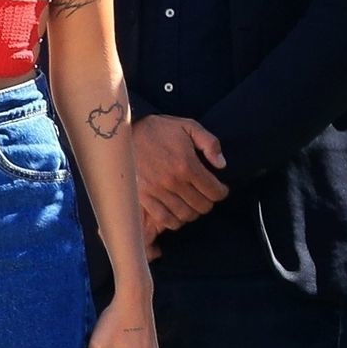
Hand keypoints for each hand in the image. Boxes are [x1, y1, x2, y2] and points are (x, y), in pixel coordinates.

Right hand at [133, 115, 226, 234]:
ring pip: (185, 215)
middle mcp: (173, 181)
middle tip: (205, 196)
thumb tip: (221, 165)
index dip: (221, 192)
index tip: (220, 190)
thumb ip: (210, 143)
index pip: (214, 191)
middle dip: (208, 202)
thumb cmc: (160, 129)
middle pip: (201, 206)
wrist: (125, 133)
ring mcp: (157, 191)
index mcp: (187, 164)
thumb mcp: (189, 127)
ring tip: (191, 203)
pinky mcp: (143, 197)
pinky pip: (164, 219)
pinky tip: (177, 212)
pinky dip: (174, 221)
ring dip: (193, 212)